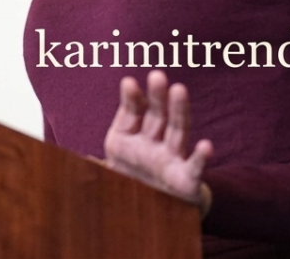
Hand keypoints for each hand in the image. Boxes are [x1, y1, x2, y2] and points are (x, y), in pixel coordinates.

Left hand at [102, 70, 213, 214]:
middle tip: (156, 74)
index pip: (132, 113)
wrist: (160, 214)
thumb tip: (82, 159)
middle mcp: (152, 144)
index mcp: (130, 140)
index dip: (131, 98)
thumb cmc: (131, 186)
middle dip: (155, 96)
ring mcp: (171, 159)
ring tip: (179, 89)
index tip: (129, 82)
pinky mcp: (187, 180)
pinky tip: (206, 146)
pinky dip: (201, 158)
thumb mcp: (109, 171)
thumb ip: (97, 164)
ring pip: (176, 131)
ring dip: (178, 110)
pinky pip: (195, 168)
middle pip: (156, 116)